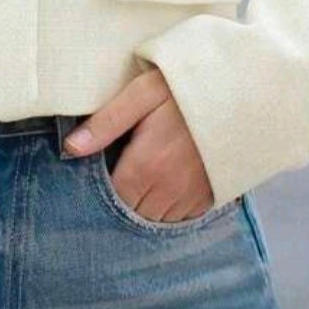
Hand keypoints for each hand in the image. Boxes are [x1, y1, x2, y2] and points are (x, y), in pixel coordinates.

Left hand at [64, 66, 214, 221]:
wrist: (238, 91)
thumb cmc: (183, 89)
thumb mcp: (140, 95)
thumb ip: (105, 124)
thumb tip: (70, 148)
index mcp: (146, 167)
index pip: (113, 200)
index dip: (103, 188)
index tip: (105, 168)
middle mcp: (169, 191)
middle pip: (133, 214)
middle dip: (125, 198)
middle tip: (125, 169)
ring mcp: (193, 198)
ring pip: (158, 220)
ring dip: (148, 205)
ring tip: (146, 176)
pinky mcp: (211, 198)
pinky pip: (183, 218)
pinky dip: (172, 206)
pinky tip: (168, 182)